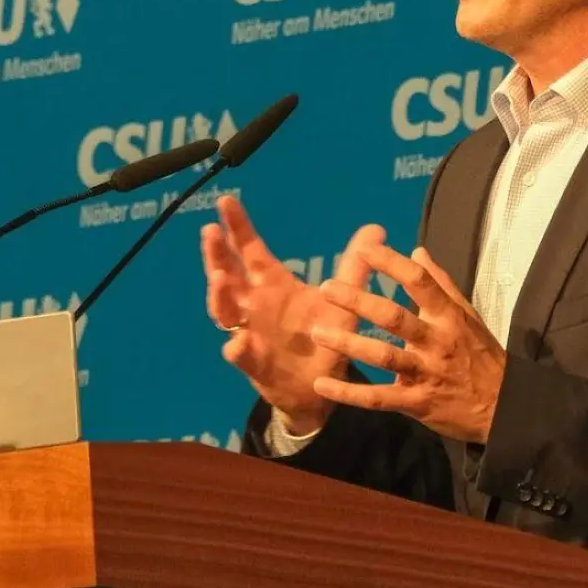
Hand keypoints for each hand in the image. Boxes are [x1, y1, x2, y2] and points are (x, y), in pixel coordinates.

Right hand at [201, 195, 386, 431]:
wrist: (317, 387)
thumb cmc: (323, 337)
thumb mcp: (342, 302)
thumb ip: (354, 267)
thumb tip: (376, 229)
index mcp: (273, 285)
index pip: (250, 250)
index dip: (238, 226)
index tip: (226, 199)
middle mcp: (255, 305)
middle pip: (228, 274)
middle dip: (217, 254)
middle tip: (210, 232)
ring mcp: (250, 333)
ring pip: (225, 311)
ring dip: (219, 296)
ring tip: (219, 279)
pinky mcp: (254, 363)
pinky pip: (240, 354)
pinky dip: (237, 348)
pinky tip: (238, 343)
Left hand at [309, 244, 506, 443]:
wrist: (505, 407)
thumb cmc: (481, 356)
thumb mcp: (468, 316)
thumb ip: (441, 283)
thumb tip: (417, 250)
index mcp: (448, 316)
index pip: (419, 282)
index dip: (392, 263)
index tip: (365, 249)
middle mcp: (435, 341)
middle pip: (393, 317)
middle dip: (358, 301)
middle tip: (327, 288)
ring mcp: (425, 373)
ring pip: (382, 357)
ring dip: (348, 344)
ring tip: (318, 332)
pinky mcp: (416, 402)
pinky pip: (378, 398)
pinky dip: (349, 393)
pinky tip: (322, 385)